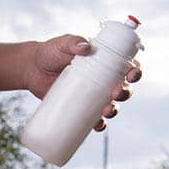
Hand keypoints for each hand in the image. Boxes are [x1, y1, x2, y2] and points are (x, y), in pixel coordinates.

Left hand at [25, 34, 142, 130]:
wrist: (32, 69)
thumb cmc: (51, 52)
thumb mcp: (63, 43)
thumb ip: (73, 42)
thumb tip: (84, 47)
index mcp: (106, 62)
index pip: (128, 66)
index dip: (135, 71)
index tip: (132, 74)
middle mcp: (103, 80)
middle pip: (124, 88)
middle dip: (126, 92)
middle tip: (115, 92)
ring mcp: (92, 95)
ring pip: (111, 105)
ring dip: (114, 110)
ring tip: (107, 111)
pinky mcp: (79, 107)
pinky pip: (93, 119)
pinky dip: (99, 124)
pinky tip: (98, 126)